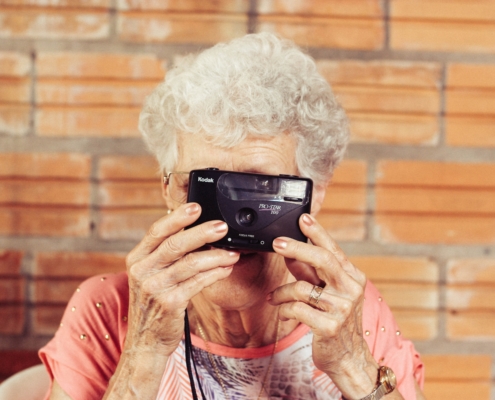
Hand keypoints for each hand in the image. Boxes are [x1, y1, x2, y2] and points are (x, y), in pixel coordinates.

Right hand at [124, 203, 239, 355]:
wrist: (145, 341)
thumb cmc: (153, 303)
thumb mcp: (151, 276)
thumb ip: (166, 255)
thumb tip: (197, 232)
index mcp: (137, 259)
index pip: (157, 231)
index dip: (177, 218)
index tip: (196, 206)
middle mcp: (142, 271)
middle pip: (176, 244)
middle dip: (202, 233)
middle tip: (222, 226)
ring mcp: (155, 288)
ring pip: (191, 264)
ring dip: (216, 256)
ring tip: (232, 252)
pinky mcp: (170, 303)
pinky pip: (198, 283)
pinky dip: (215, 273)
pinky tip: (226, 268)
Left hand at [268, 213, 378, 398]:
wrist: (349, 358)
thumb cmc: (336, 321)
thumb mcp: (327, 293)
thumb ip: (310, 273)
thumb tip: (290, 252)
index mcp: (352, 278)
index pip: (333, 249)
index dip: (317, 232)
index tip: (303, 218)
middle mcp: (351, 289)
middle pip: (322, 259)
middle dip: (297, 248)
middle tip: (277, 243)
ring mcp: (342, 308)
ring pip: (302, 287)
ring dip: (281, 292)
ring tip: (274, 298)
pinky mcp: (330, 326)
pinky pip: (297, 309)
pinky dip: (284, 309)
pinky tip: (282, 313)